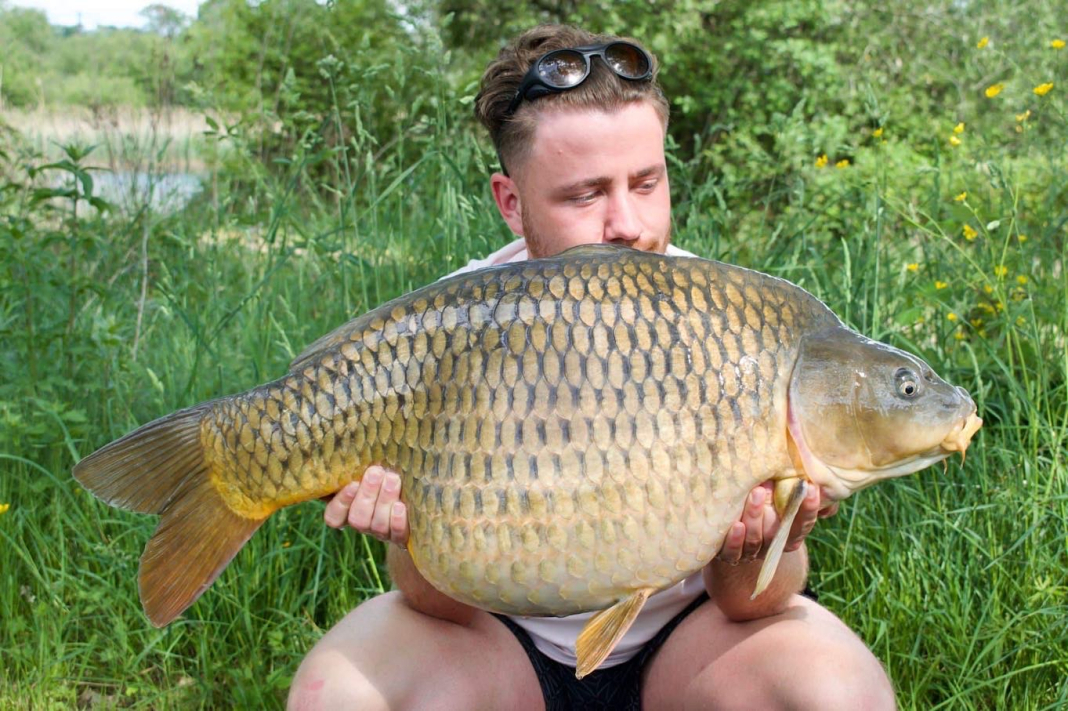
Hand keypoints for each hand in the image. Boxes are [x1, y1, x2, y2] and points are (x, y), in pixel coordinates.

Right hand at [323, 465, 409, 545]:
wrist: (413, 498)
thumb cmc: (383, 477)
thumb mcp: (367, 473)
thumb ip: (357, 468)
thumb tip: (348, 447)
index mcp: (348, 511)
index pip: (334, 516)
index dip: (341, 502)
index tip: (353, 483)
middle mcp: (363, 524)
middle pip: (358, 519)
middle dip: (367, 495)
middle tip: (375, 472)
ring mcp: (381, 533)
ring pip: (377, 525)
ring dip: (384, 501)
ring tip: (392, 479)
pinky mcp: (400, 537)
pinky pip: (397, 535)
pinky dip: (397, 522)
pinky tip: (400, 506)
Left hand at [714, 481, 838, 564]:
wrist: (731, 529)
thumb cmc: (761, 505)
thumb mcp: (777, 496)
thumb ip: (792, 487)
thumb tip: (811, 467)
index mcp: (791, 534)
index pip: (804, 523)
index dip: (809, 508)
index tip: (811, 488)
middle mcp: (773, 545)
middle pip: (777, 533)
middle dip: (774, 510)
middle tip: (767, 486)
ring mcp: (752, 553)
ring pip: (755, 539)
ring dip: (755, 517)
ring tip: (754, 494)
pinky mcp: (731, 556)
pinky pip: (734, 552)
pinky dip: (735, 540)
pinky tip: (737, 525)